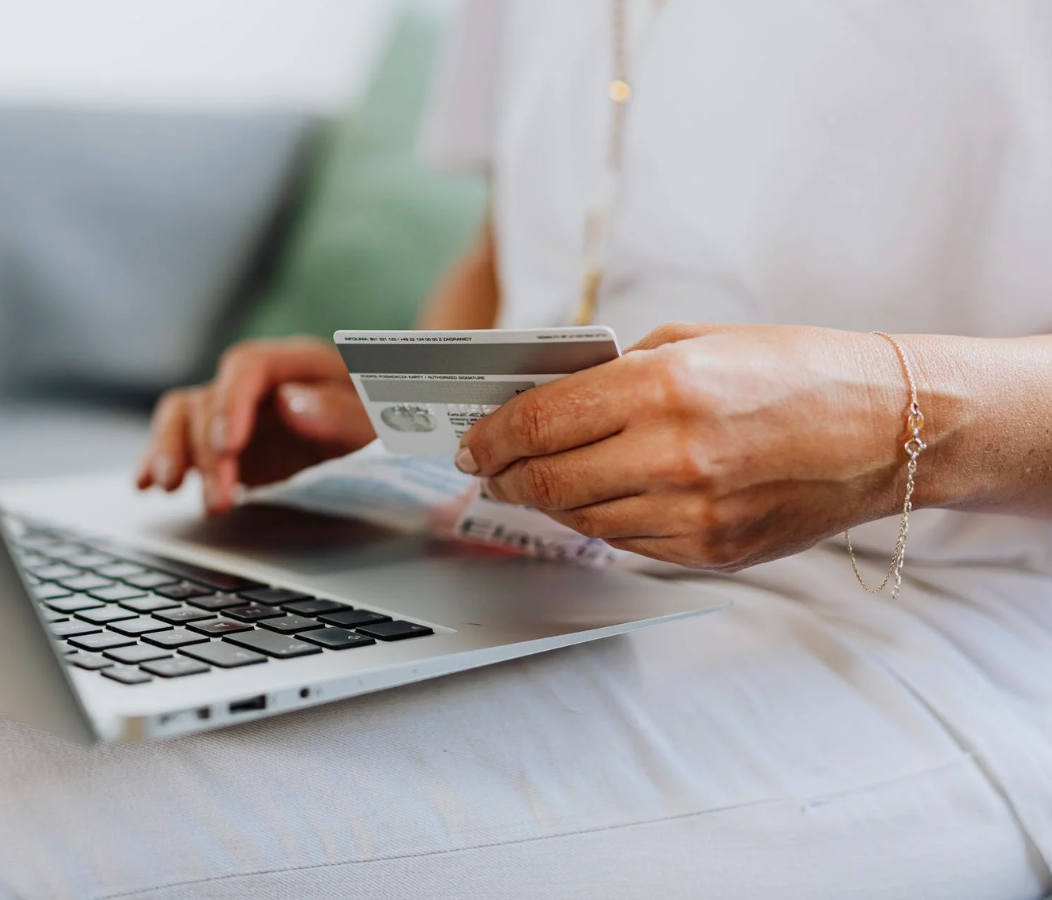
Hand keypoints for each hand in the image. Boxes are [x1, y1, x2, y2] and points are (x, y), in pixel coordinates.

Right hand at [137, 336, 375, 514]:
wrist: (386, 437)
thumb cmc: (385, 423)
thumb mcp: (379, 421)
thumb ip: (341, 412)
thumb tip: (291, 403)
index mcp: (297, 363)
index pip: (247, 366)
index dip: (231, 402)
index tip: (229, 445)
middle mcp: (257, 382)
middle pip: (210, 399)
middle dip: (207, 451)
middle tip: (220, 499)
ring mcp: (234, 410)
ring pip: (182, 416)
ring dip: (171, 452)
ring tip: (168, 489)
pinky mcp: (221, 442)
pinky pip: (178, 440)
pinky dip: (158, 459)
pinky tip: (146, 484)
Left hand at [456, 323, 912, 570]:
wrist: (890, 427)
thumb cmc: (794, 370)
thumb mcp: (696, 341)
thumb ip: (615, 372)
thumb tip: (543, 399)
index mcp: (664, 388)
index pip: (539, 422)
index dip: (490, 436)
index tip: (471, 442)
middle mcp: (674, 456)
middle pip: (546, 480)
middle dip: (503, 476)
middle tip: (487, 469)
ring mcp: (694, 513)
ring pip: (580, 518)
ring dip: (547, 501)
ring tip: (534, 482)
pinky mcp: (712, 552)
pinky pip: (627, 543)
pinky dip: (600, 521)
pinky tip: (598, 499)